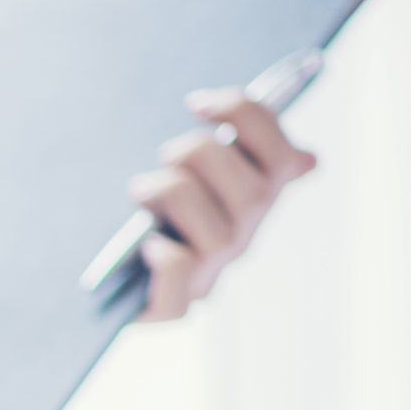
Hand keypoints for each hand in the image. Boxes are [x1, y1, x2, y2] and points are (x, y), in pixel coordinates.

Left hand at [131, 89, 318, 321]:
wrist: (101, 276)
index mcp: (252, 201)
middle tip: (166, 156)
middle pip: (254, 194)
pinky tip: (148, 246)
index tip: (197, 104)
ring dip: (173, 196)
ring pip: (220, 235)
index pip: (281, 157)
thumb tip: (310, 160)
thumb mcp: (191, 174)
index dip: (247, 118)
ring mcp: (209, 274)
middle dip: (203, 156)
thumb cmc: (148, 211)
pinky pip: (182, 274)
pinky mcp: (173, 305)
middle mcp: (239, 238)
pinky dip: (167, 257)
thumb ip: (240, 157)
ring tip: (141, 192)